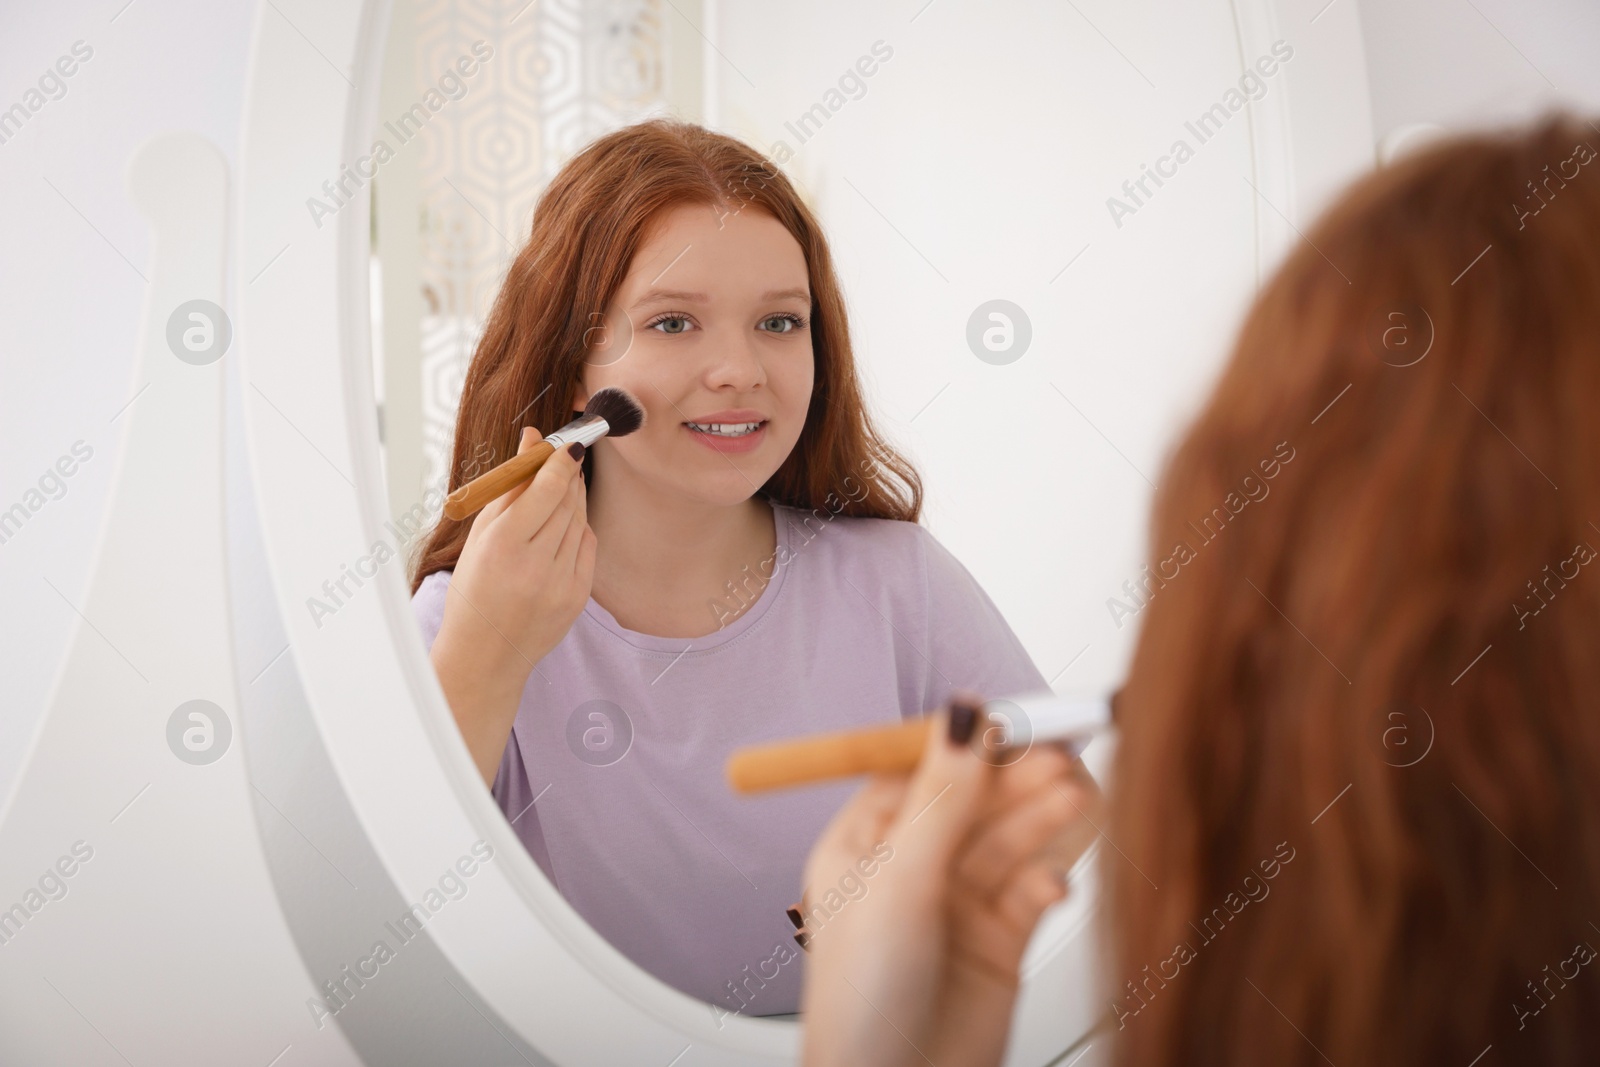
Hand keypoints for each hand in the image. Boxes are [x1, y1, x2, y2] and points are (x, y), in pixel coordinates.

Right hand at [430, 427, 595, 783]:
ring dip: (573, 499)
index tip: (569, 441)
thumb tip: (533, 438)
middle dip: (568, 475)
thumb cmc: (474, 590)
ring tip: (558, 492)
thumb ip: (510, 486)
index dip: (561, 460)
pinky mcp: (579, 598)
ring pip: (580, 521)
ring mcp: (561, 584)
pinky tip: (563, 527)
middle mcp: (535, 565)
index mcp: (503, 546)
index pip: (545, 489)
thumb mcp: (481, 535)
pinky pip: (587, 547)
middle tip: (566, 456)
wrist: (485, 655)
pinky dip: (578, 529)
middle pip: (567, 501)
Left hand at [797, 694, 1088, 1066]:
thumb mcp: (896, 882)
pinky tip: (1054, 883)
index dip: (969, 744)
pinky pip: (1031, 890)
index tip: (1014, 718)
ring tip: (1073, 797)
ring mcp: (957, 904)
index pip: (922, 770)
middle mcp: (910, 869)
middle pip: (975, 802)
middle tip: (1060, 755)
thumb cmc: (861, 1002)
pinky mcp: (999, 941)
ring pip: (1008, 841)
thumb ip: (939, 800)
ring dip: (1039, 820)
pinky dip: (1048, 879)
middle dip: (1016, 779)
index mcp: (863, 844)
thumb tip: (960, 717)